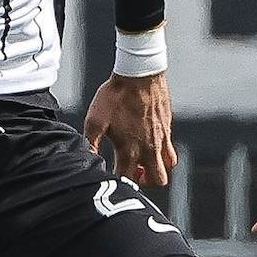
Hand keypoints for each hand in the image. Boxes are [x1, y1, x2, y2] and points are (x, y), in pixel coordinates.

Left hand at [84, 72, 175, 186]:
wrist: (139, 73)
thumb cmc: (116, 95)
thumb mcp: (94, 121)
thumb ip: (90, 143)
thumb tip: (85, 159)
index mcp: (130, 150)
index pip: (128, 179)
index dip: (118, 182)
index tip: (112, 176)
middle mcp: (149, 148)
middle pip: (158, 180)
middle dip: (146, 182)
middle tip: (135, 172)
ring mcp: (162, 138)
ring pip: (169, 166)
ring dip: (158, 167)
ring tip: (145, 159)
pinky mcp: (168, 127)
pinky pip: (171, 147)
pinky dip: (162, 151)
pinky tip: (149, 141)